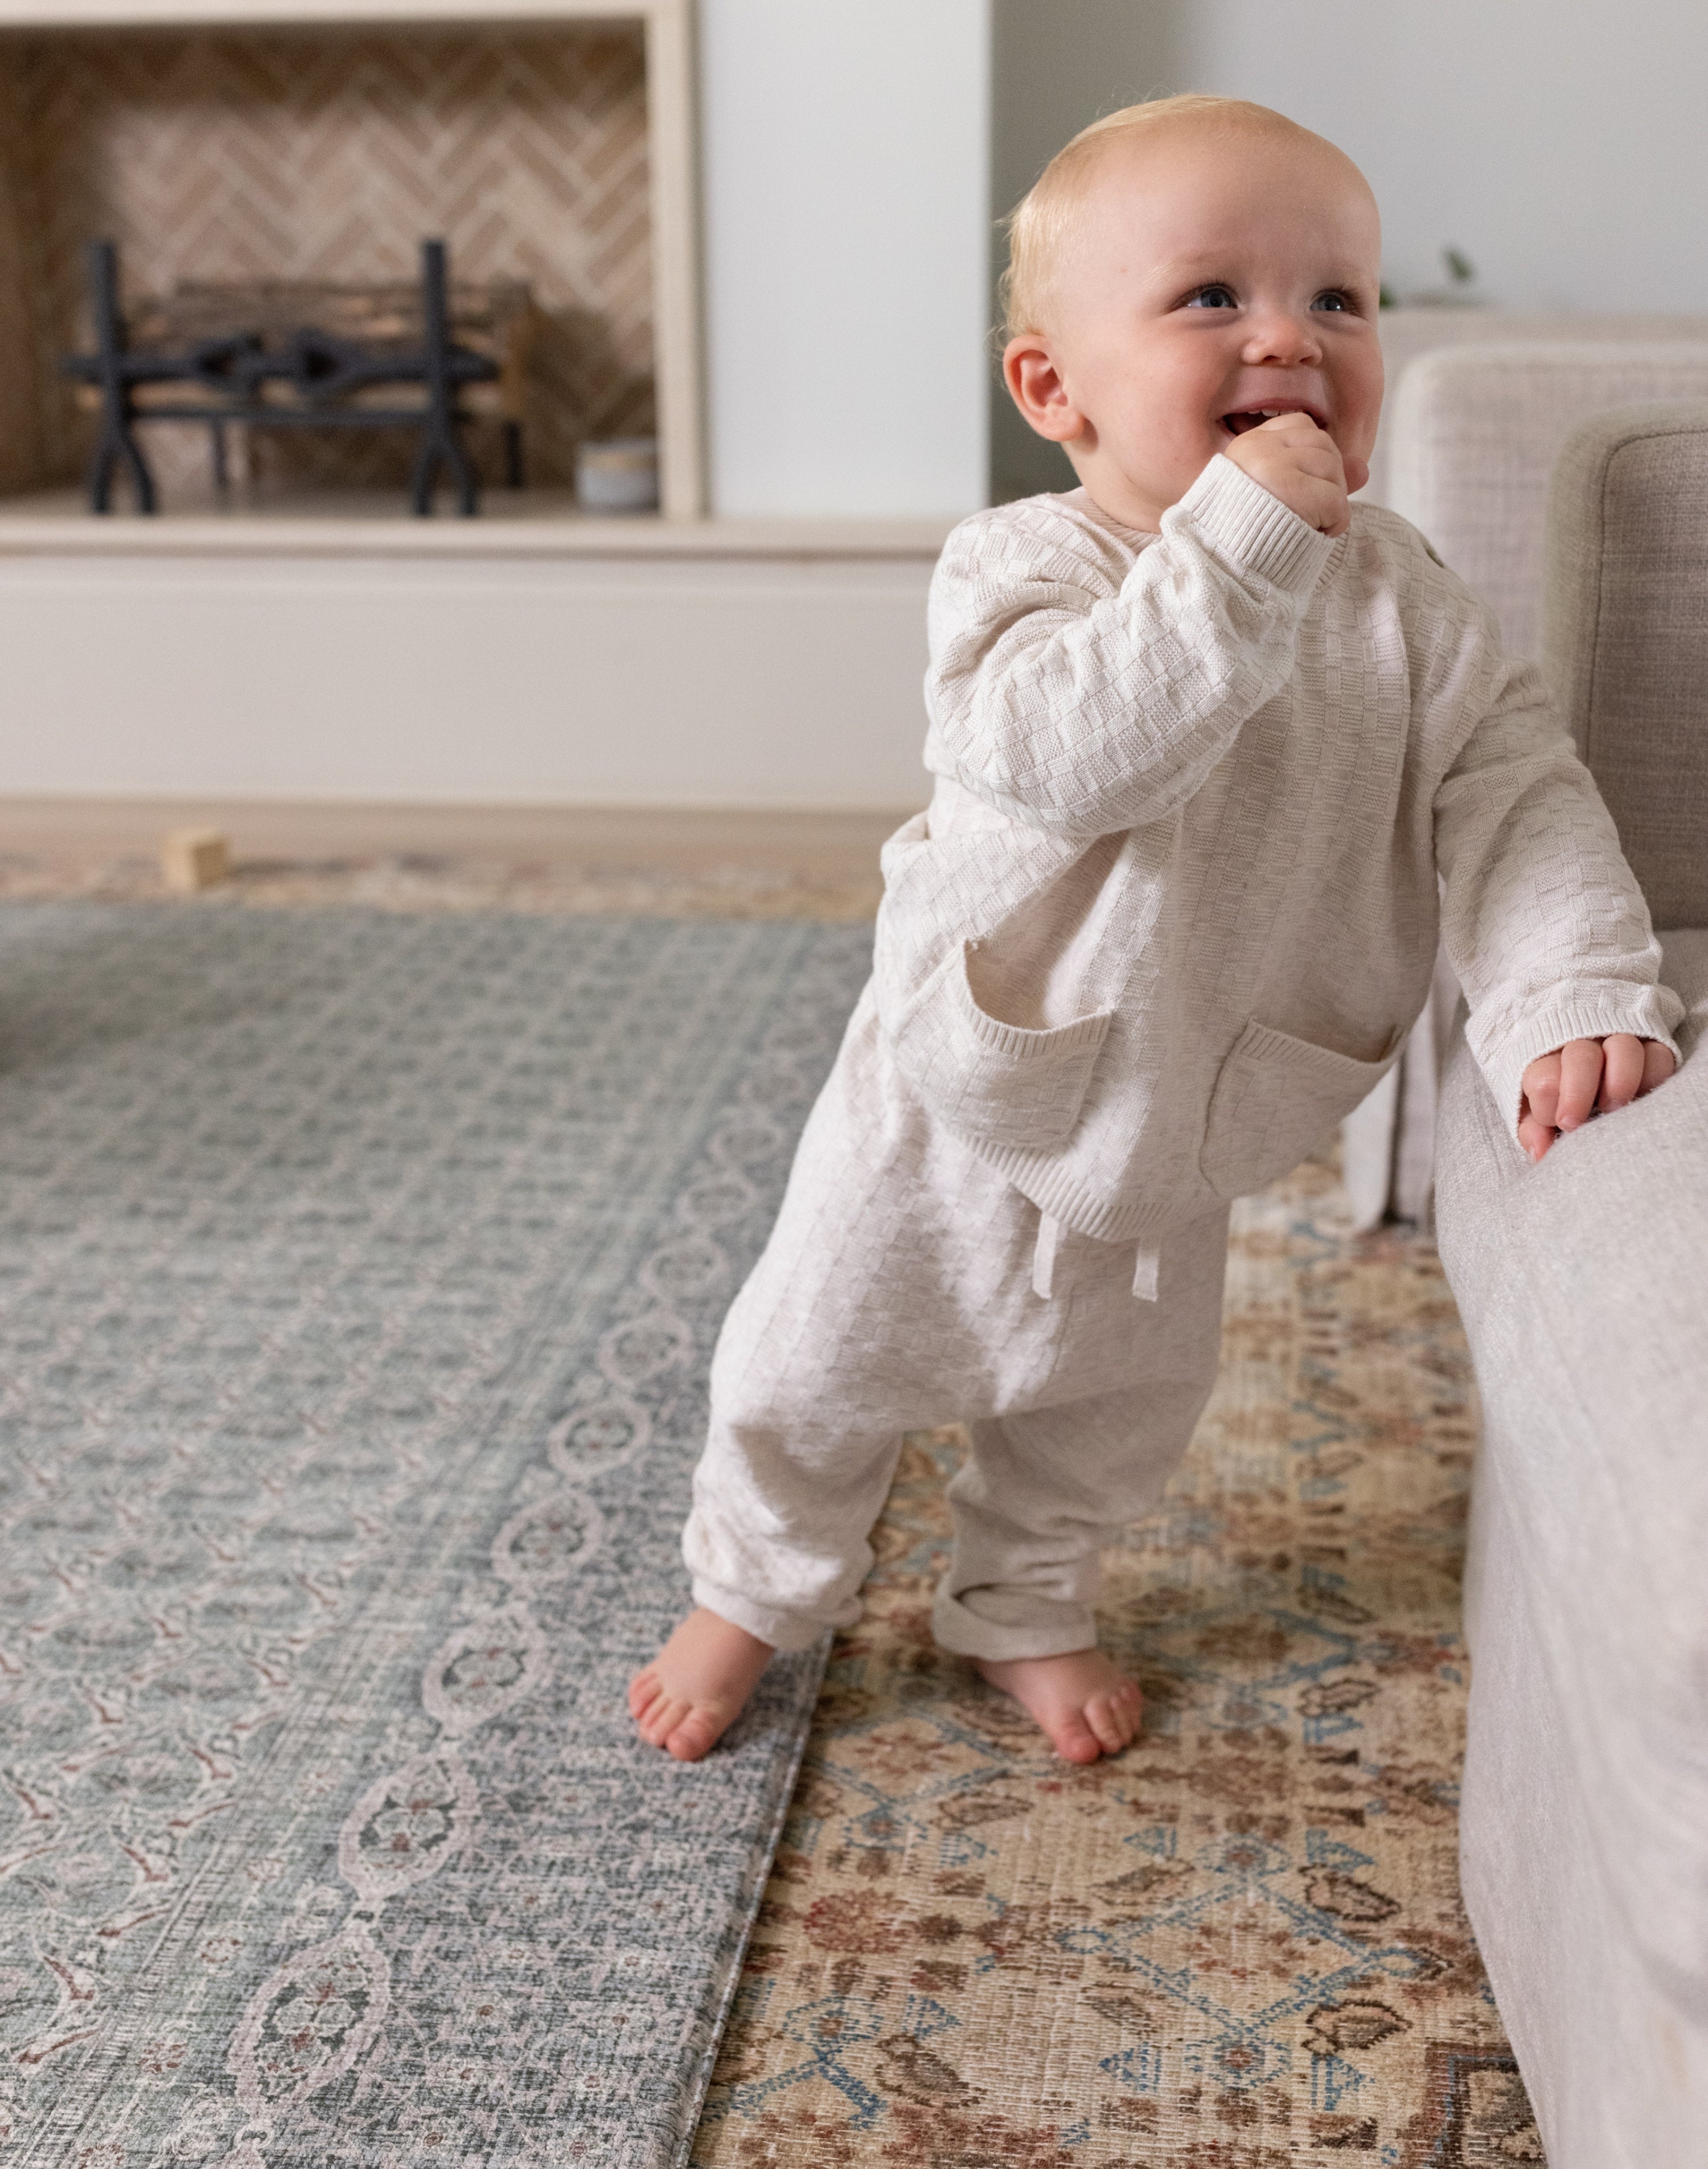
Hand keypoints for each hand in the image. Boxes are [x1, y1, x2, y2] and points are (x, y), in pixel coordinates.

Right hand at [1222, 412, 1354, 537]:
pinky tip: (1314, 534)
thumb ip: (1317, 475)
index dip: (1311, 458)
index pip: (1302, 426)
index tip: (1298, 487)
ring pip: (1334, 471)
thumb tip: (1363, 468)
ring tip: (1306, 523)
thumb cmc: (1247, 533)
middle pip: (1324, 446)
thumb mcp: (1276, 493)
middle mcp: (1260, 449)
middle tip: (1306, 511)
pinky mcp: (1292, 492)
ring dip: (1331, 503)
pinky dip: (1335, 524)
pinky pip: (1338, 502)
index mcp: (1249, 444)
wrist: (1222, 567)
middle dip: (1327, 480)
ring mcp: (1274, 468)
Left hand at [1518, 1034, 1675, 1161]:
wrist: (1589, 1070)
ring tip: (1615, 1108)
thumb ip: (1535, 1130)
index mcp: (1545, 1061)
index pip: (1544, 1077)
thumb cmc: (1557, 1099)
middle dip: (1579, 1092)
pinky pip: (1657, 1054)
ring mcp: (1616, 1042)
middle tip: (1579, 1122)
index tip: (1560, 1126)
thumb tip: (1541, 1152)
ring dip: (1621, 1081)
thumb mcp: (1538, 1114)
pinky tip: (1643, 1099)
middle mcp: (1580, 1045)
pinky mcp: (1649, 1046)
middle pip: (1581, 1057)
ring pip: (1623, 1048)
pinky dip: (1653, 1077)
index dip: (1549, 1106)